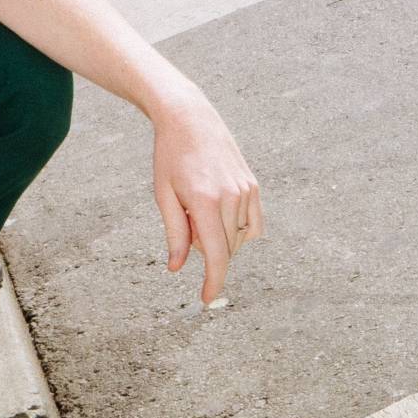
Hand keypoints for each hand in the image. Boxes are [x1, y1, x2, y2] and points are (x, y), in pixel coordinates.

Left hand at [151, 90, 264, 305]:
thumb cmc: (170, 157)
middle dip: (207, 247)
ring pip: (239, 238)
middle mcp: (231, 196)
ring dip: (222, 237)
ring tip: (200, 207)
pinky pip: (253, 224)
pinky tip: (221, 215)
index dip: (213, 282)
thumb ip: (175, 234)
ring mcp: (246, 190)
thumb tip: (178, 268)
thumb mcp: (164, 195)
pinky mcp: (253, 185)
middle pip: (226, 248)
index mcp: (205, 201)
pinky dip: (239, 230)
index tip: (206, 299)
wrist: (189, 118)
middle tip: (187, 218)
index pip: (217, 255)